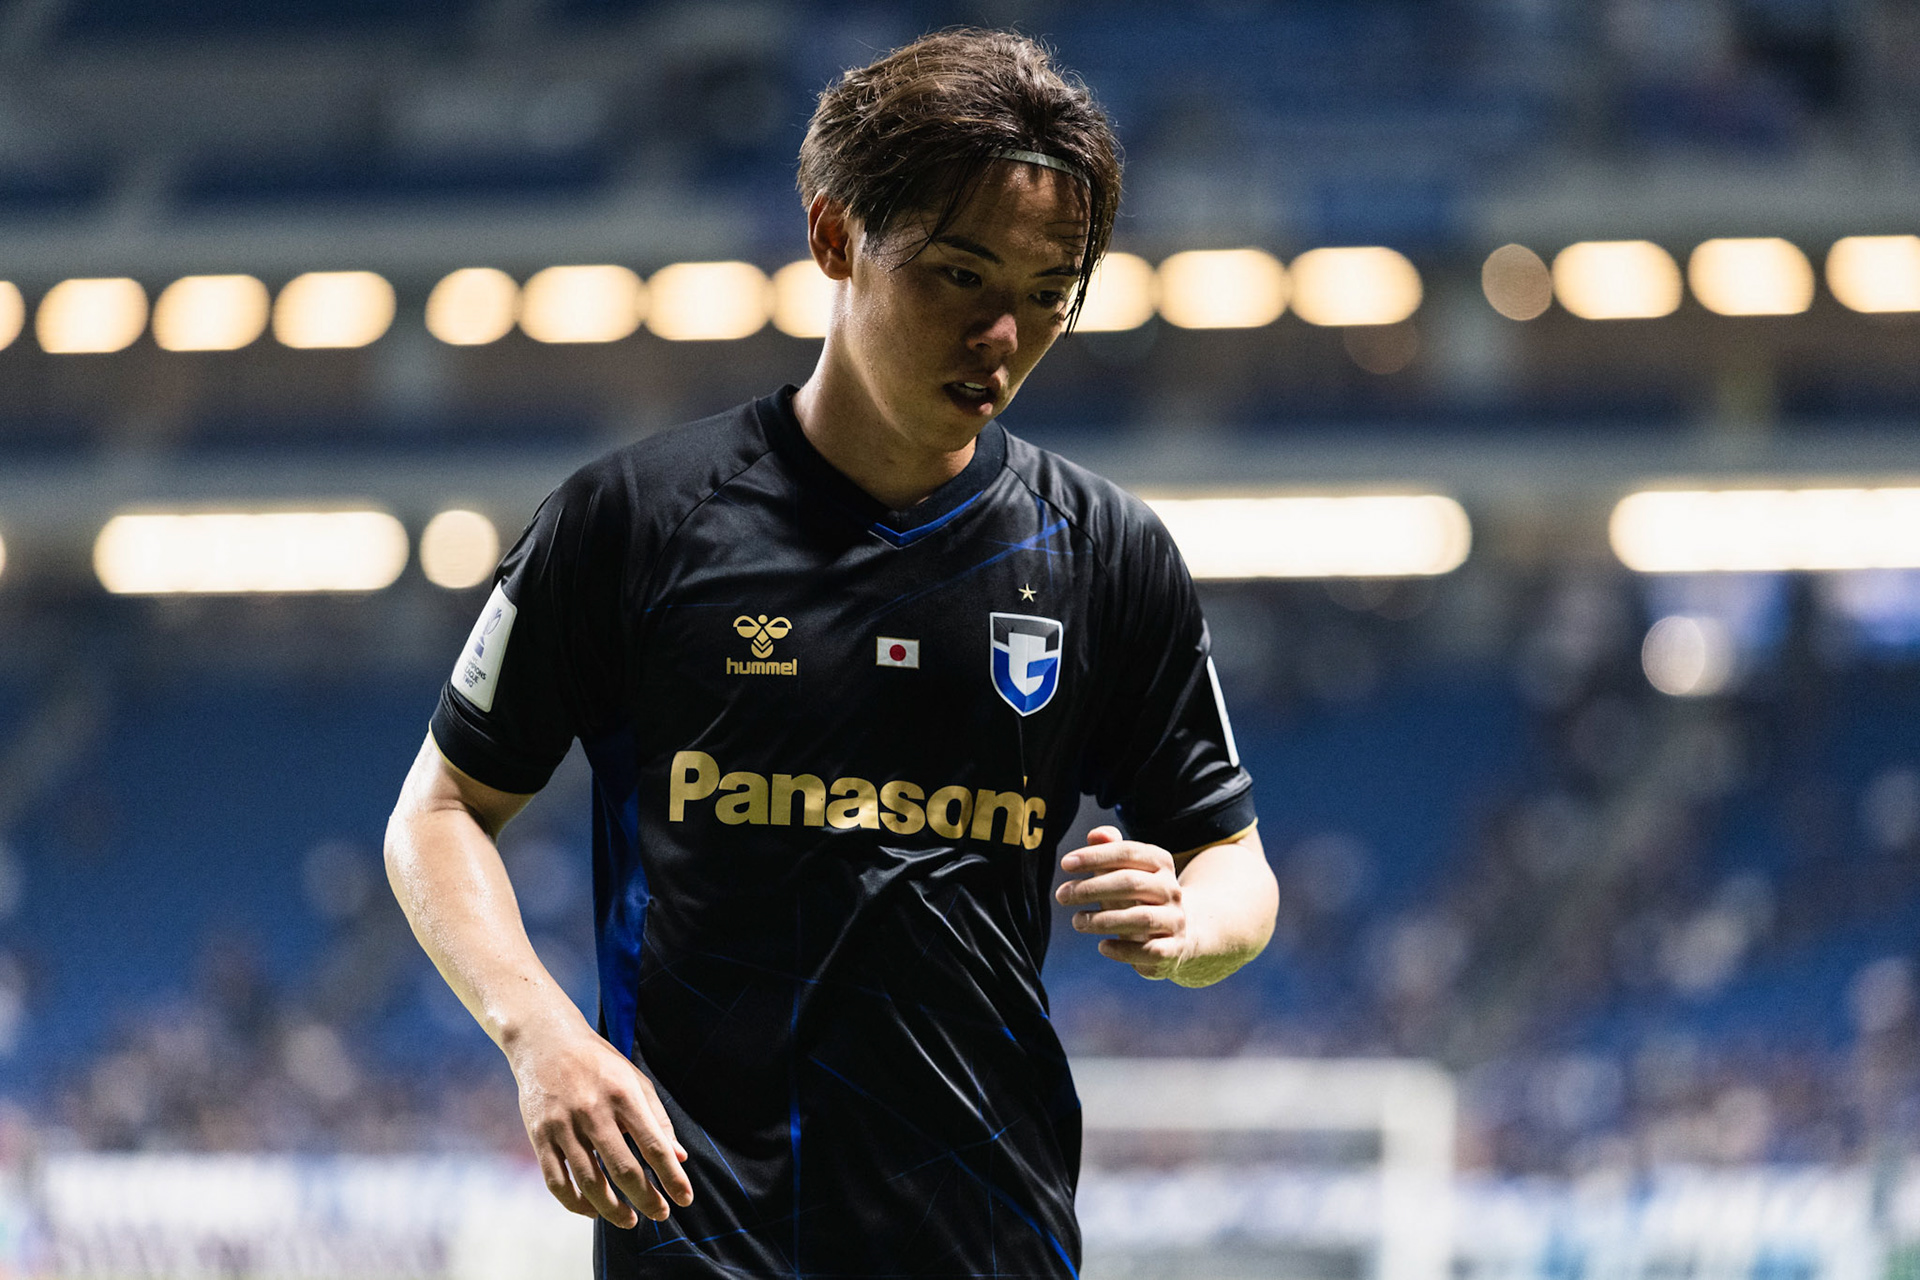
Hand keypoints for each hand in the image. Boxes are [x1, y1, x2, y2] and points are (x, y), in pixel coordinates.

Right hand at [506, 1012, 693, 1227]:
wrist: (546, 1042)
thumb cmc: (598, 1063)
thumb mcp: (634, 1080)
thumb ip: (657, 1118)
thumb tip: (679, 1158)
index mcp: (623, 1095)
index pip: (654, 1146)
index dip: (672, 1177)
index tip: (684, 1199)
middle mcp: (593, 1111)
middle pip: (623, 1170)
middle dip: (647, 1199)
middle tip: (660, 1214)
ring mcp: (563, 1126)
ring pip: (589, 1183)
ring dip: (612, 1209)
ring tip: (629, 1220)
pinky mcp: (539, 1136)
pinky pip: (557, 1181)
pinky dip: (576, 1203)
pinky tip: (592, 1210)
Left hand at [1055, 825, 1192, 980]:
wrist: (1179, 932)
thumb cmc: (1141, 896)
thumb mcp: (1126, 870)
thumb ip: (1110, 850)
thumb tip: (1096, 835)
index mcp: (1160, 863)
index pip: (1128, 853)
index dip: (1096, 856)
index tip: (1065, 864)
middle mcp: (1171, 889)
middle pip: (1131, 883)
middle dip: (1092, 888)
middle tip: (1062, 895)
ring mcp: (1175, 920)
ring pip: (1141, 918)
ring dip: (1103, 920)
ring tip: (1077, 921)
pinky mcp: (1173, 949)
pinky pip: (1150, 950)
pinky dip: (1124, 950)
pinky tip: (1102, 946)